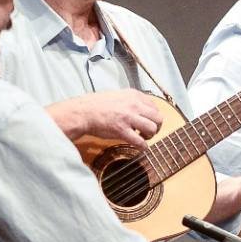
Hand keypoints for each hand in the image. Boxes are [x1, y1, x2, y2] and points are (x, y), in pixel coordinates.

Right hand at [47, 90, 162, 144]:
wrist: (82, 112)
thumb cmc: (96, 105)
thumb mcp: (117, 95)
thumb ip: (131, 100)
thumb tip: (142, 109)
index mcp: (133, 95)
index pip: (154, 106)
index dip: (154, 116)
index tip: (150, 121)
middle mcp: (133, 105)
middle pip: (158, 118)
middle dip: (156, 127)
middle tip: (149, 131)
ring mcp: (128, 117)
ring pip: (152, 129)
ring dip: (150, 136)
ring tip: (143, 137)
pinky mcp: (122, 130)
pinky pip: (140, 141)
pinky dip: (143, 146)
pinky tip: (140, 146)